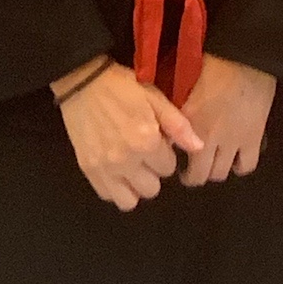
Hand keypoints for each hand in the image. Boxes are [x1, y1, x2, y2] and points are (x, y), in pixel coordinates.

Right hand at [57, 63, 200, 212]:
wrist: (83, 82)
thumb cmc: (123, 88)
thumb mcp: (155, 98)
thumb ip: (178, 126)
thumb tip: (199, 147)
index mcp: (147, 141)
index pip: (168, 168)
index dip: (165, 156)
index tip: (157, 143)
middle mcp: (126, 159)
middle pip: (152, 189)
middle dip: (152, 174)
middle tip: (145, 156)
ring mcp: (105, 167)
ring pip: (129, 200)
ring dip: (134, 186)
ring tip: (131, 169)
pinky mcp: (88, 169)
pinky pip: (107, 195)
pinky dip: (114, 188)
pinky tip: (116, 171)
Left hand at [177, 53, 275, 183]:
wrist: (245, 55)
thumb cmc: (211, 61)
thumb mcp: (181, 81)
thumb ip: (172, 107)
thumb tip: (165, 127)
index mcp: (187, 121)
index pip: (172, 154)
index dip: (170, 159)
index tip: (171, 157)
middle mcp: (207, 137)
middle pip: (199, 174)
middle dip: (193, 175)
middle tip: (191, 170)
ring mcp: (232, 140)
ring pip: (221, 173)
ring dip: (214, 171)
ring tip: (213, 164)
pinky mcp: (253, 138)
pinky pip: (247, 165)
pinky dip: (240, 166)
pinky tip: (236, 159)